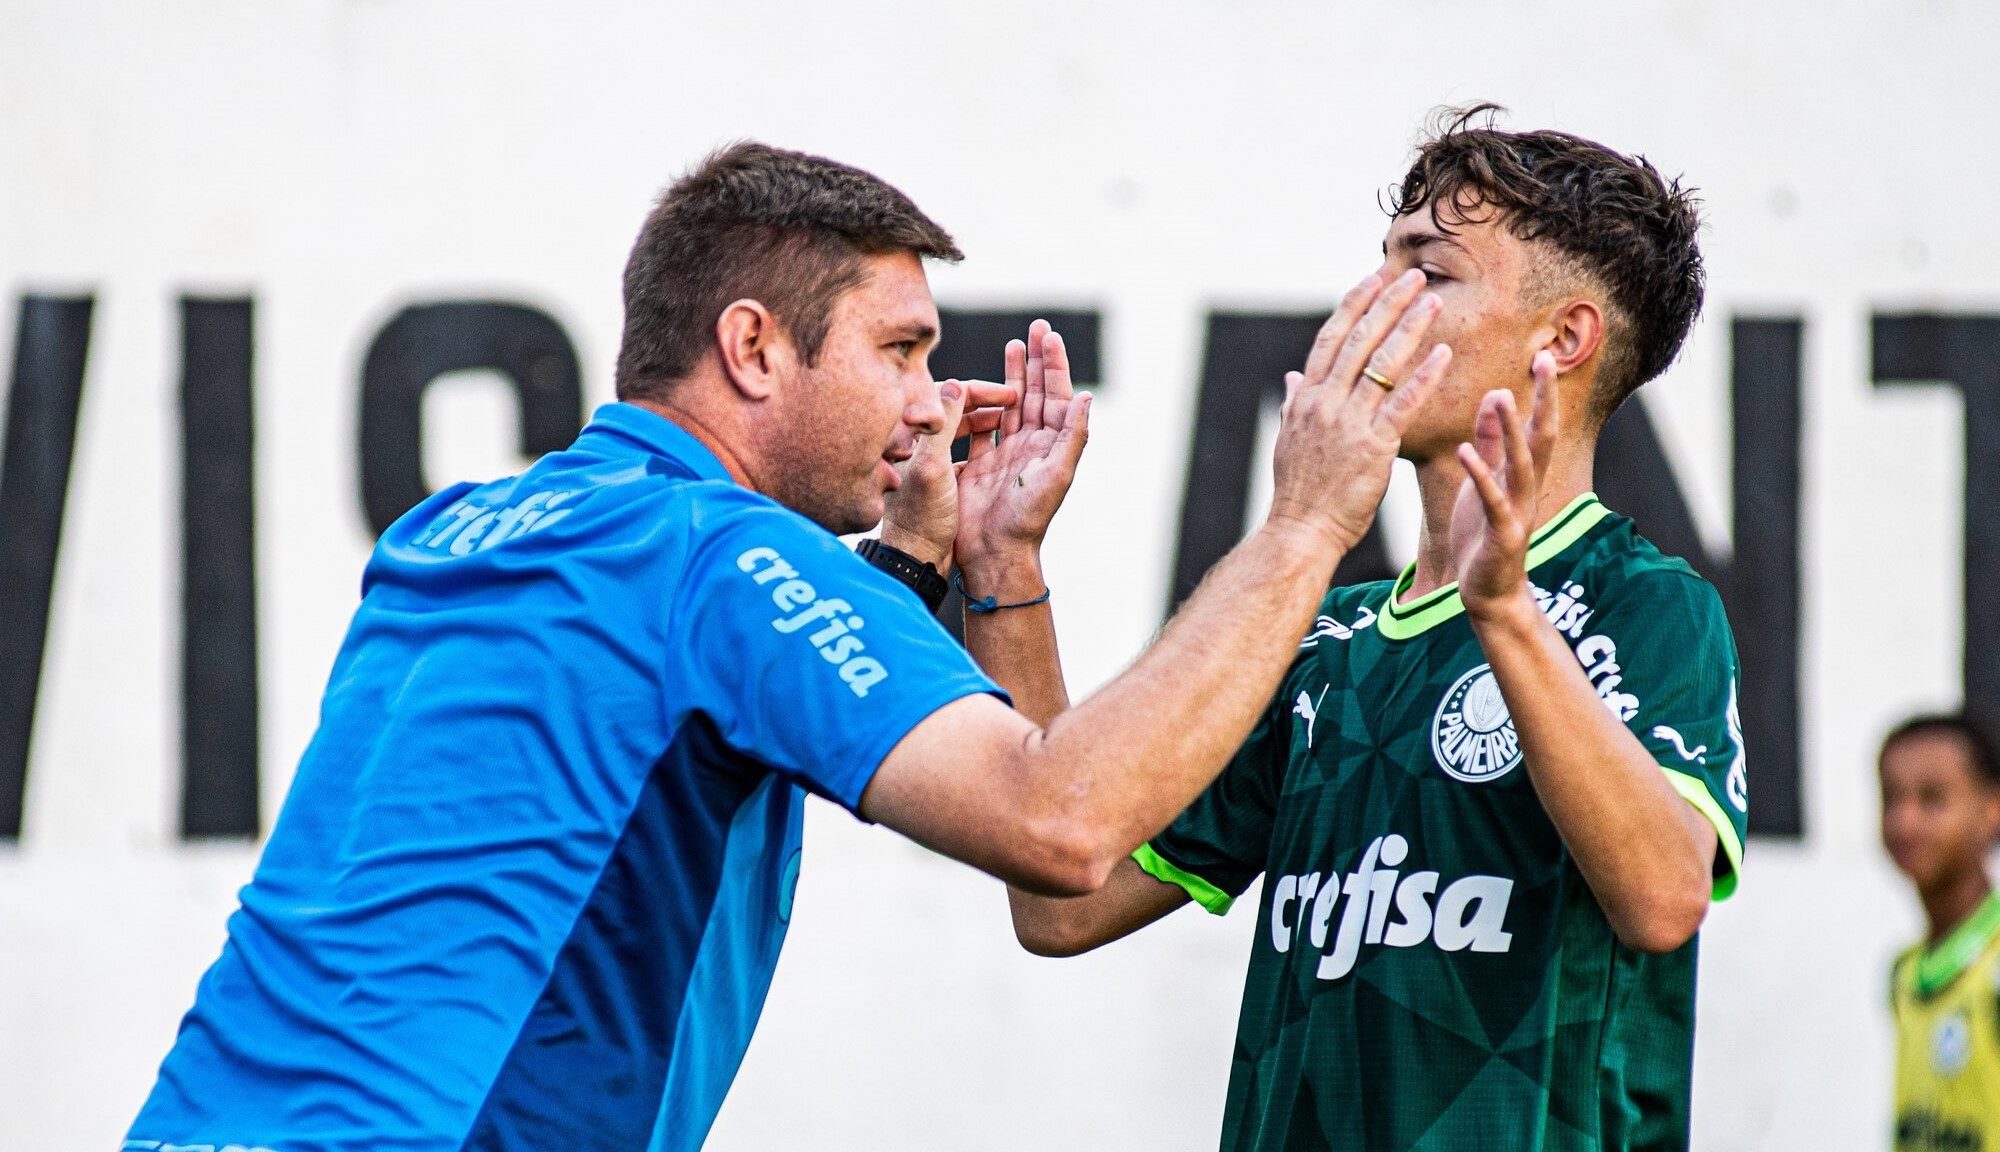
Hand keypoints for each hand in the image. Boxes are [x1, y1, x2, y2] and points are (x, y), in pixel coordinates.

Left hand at [879, 378, 1018, 569]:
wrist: (916, 557)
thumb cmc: (922, 517)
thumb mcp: (933, 467)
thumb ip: (943, 425)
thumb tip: (955, 384)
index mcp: (907, 433)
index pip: (945, 394)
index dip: (980, 391)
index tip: (1009, 395)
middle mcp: (913, 439)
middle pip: (952, 406)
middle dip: (984, 400)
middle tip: (1013, 400)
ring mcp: (923, 456)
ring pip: (957, 424)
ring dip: (983, 418)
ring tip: (1007, 419)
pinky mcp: (933, 473)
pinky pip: (958, 443)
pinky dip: (978, 437)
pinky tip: (995, 440)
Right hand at [956, 319, 1092, 571]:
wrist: (994, 551)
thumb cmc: (1029, 518)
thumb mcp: (1057, 475)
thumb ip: (1073, 435)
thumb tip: (1088, 396)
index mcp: (1052, 445)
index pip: (1056, 395)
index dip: (1053, 364)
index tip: (1049, 335)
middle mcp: (1032, 445)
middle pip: (1036, 392)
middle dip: (1037, 360)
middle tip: (1036, 326)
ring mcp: (1006, 453)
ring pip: (1012, 403)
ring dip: (1013, 374)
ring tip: (1013, 344)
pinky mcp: (980, 462)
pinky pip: (983, 424)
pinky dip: (983, 402)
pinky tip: (979, 384)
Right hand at [1267, 269, 1451, 552]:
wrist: (1300, 531)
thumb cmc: (1298, 492)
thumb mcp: (1288, 441)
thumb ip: (1293, 405)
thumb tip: (1292, 378)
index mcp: (1306, 398)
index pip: (1331, 339)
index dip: (1354, 305)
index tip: (1374, 278)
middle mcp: (1324, 402)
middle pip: (1359, 340)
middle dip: (1387, 304)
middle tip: (1413, 277)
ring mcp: (1348, 422)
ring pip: (1381, 364)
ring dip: (1409, 328)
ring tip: (1433, 300)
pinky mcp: (1373, 446)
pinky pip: (1403, 403)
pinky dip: (1424, 376)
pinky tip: (1445, 353)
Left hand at [1452, 350, 1559, 614]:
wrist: (1488, 594)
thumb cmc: (1483, 536)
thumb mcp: (1485, 482)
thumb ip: (1492, 443)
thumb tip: (1497, 395)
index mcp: (1522, 475)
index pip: (1538, 426)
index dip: (1541, 393)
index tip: (1542, 355)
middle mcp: (1526, 489)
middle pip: (1542, 437)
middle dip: (1544, 399)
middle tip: (1543, 360)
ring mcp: (1517, 511)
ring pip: (1521, 464)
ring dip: (1514, 431)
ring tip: (1504, 397)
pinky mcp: (1501, 534)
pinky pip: (1492, 499)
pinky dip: (1480, 473)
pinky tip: (1464, 450)